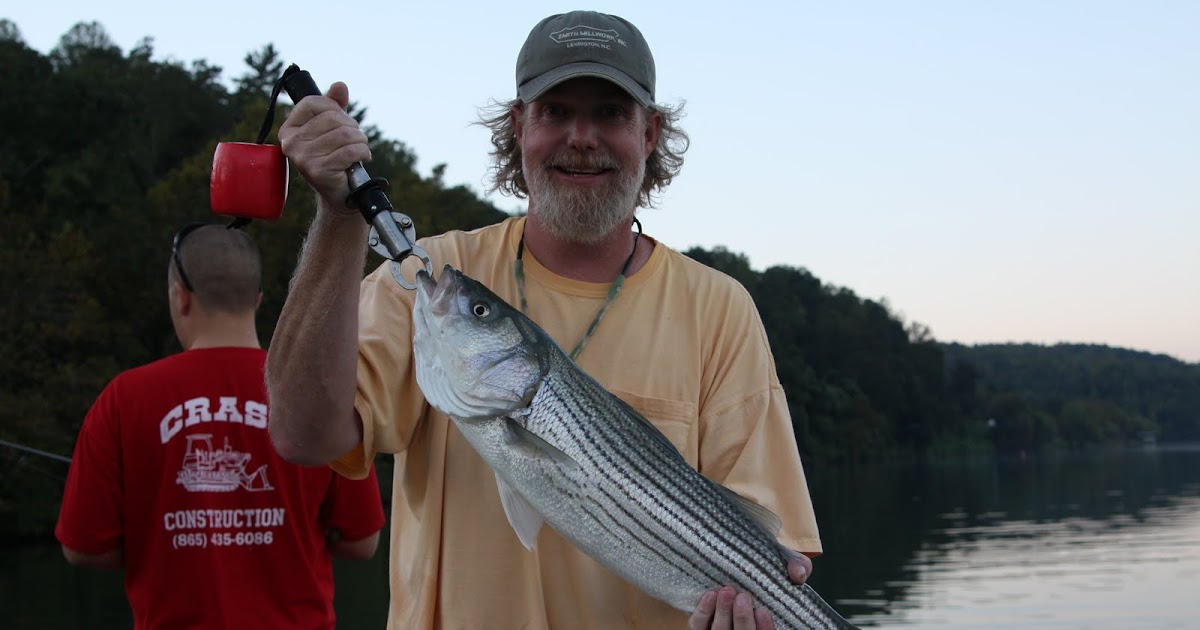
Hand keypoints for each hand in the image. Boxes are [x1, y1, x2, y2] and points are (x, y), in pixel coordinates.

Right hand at [277, 81, 371, 213]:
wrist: (340, 191)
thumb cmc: (335, 156)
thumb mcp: (333, 128)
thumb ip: (335, 105)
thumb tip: (340, 85)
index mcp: (289, 129)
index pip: (313, 103)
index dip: (334, 107)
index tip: (341, 120)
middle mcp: (291, 143)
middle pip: (332, 118)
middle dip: (352, 127)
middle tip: (354, 139)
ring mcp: (303, 158)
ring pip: (344, 134)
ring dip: (360, 140)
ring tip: (359, 148)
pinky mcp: (318, 171)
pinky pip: (350, 151)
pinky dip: (363, 152)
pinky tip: (362, 158)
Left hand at [687, 555, 811, 629]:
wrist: (736, 559)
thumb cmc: (763, 568)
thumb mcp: (783, 565)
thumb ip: (795, 567)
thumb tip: (798, 572)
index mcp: (763, 624)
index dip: (766, 628)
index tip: (763, 611)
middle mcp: (745, 629)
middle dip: (743, 620)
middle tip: (742, 597)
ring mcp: (722, 629)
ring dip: (723, 615)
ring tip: (726, 591)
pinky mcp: (702, 624)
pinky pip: (699, 626)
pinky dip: (703, 612)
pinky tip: (709, 595)